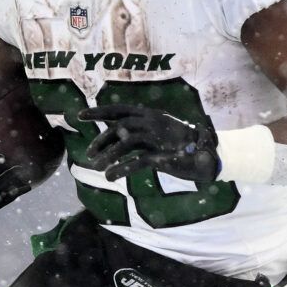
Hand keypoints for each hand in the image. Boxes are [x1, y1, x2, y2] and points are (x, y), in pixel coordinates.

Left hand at [80, 103, 219, 182]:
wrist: (207, 155)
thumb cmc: (180, 144)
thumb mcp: (156, 134)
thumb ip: (137, 133)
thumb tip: (115, 136)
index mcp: (150, 115)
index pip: (119, 110)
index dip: (99, 112)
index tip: (80, 116)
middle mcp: (152, 122)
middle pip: (119, 126)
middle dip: (101, 140)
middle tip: (89, 154)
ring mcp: (159, 138)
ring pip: (126, 142)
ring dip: (109, 155)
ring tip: (97, 168)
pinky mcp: (163, 156)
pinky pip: (138, 161)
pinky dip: (122, 169)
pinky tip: (111, 176)